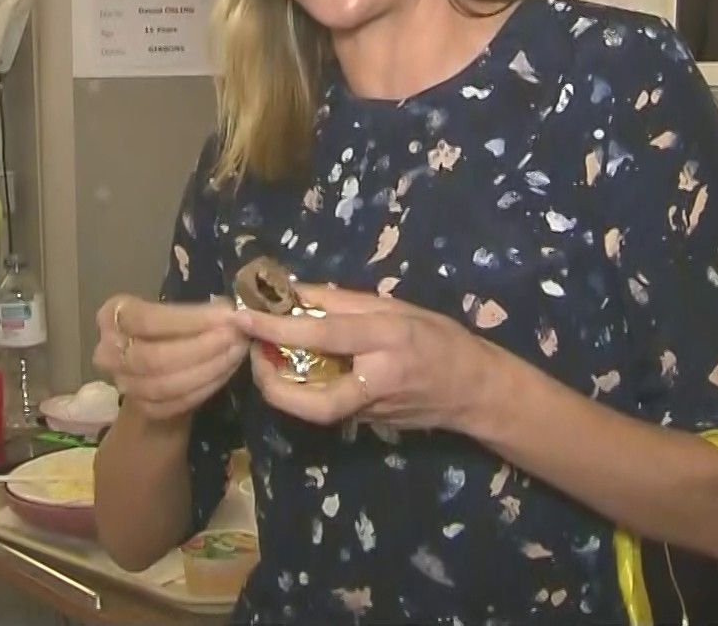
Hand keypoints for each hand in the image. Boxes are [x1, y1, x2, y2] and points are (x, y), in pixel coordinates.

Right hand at [93, 294, 248, 422]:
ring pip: (164, 385)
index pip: (148, 320)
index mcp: (113, 316)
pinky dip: (204, 389)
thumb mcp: (176, 311)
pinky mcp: (141, 407)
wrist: (159, 366)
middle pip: (154, 357)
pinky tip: (225, 372)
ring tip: (236, 353)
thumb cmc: (172, 327)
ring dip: (208, 370)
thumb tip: (232, 313)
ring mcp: (122, 382)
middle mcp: (108, 351)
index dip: (190, 320)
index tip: (227, 316)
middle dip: (202, 348)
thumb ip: (197, 313)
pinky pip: (174, 404)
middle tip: (236, 338)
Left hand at [233, 284, 505, 432]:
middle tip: (253, 353)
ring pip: (314, 408)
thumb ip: (344, 302)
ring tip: (265, 358)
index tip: (243, 316)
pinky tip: (292, 371)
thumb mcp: (397, 307)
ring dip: (281, 388)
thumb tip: (295, 292)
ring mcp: (371, 411)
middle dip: (272, 383)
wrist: (474, 391)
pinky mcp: (367, 425)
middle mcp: (376, 381)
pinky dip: (301, 392)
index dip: (279, 327)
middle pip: (312, 399)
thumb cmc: (439, 338)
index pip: (324, 335)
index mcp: (386, 341)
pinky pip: (326, 408)